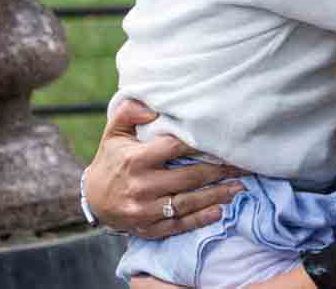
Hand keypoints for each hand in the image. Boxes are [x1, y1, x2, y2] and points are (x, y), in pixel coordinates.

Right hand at [82, 98, 244, 238]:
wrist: (93, 200)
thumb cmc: (110, 160)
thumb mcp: (113, 132)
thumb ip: (129, 112)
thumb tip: (153, 106)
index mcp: (136, 159)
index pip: (174, 149)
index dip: (200, 144)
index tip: (223, 140)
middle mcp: (142, 186)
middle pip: (188, 177)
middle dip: (218, 171)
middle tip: (243, 166)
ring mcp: (146, 209)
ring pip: (187, 203)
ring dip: (216, 196)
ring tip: (239, 187)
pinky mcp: (149, 227)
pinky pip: (179, 225)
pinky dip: (201, 219)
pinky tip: (220, 211)